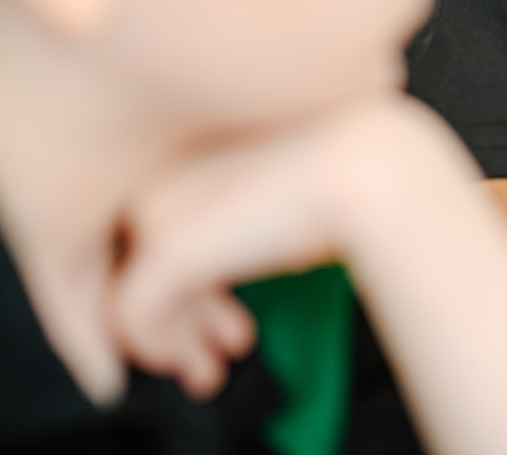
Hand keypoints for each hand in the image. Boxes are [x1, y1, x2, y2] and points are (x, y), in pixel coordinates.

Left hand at [108, 95, 461, 398]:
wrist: (374, 167)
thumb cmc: (355, 163)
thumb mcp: (288, 175)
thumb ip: (247, 203)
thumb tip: (228, 256)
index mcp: (187, 135)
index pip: (165, 212)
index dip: (199, 264)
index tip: (232, 304)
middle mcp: (160, 163)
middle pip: (144, 252)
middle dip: (187, 308)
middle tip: (226, 342)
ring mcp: (157, 203)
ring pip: (131, 284)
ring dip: (173, 336)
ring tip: (210, 370)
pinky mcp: (164, 247)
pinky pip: (131, 316)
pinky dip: (161, 348)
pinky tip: (201, 365)